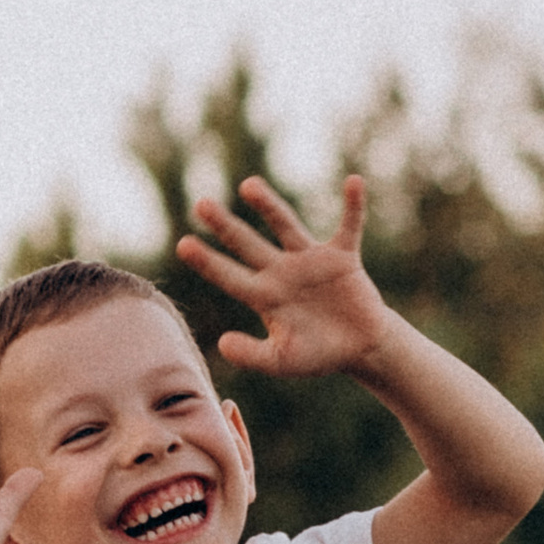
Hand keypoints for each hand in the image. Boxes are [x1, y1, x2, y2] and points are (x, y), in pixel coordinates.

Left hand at [175, 174, 393, 380]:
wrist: (359, 349)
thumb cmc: (318, 355)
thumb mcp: (281, 360)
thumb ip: (251, 355)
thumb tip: (222, 343)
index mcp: (264, 296)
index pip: (230, 275)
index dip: (208, 262)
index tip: (183, 244)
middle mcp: (282, 271)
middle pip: (247, 244)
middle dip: (225, 226)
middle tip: (201, 205)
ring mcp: (310, 260)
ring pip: (285, 226)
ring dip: (268, 206)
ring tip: (248, 186)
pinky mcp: (342, 257)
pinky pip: (348, 227)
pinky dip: (353, 207)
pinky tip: (353, 182)